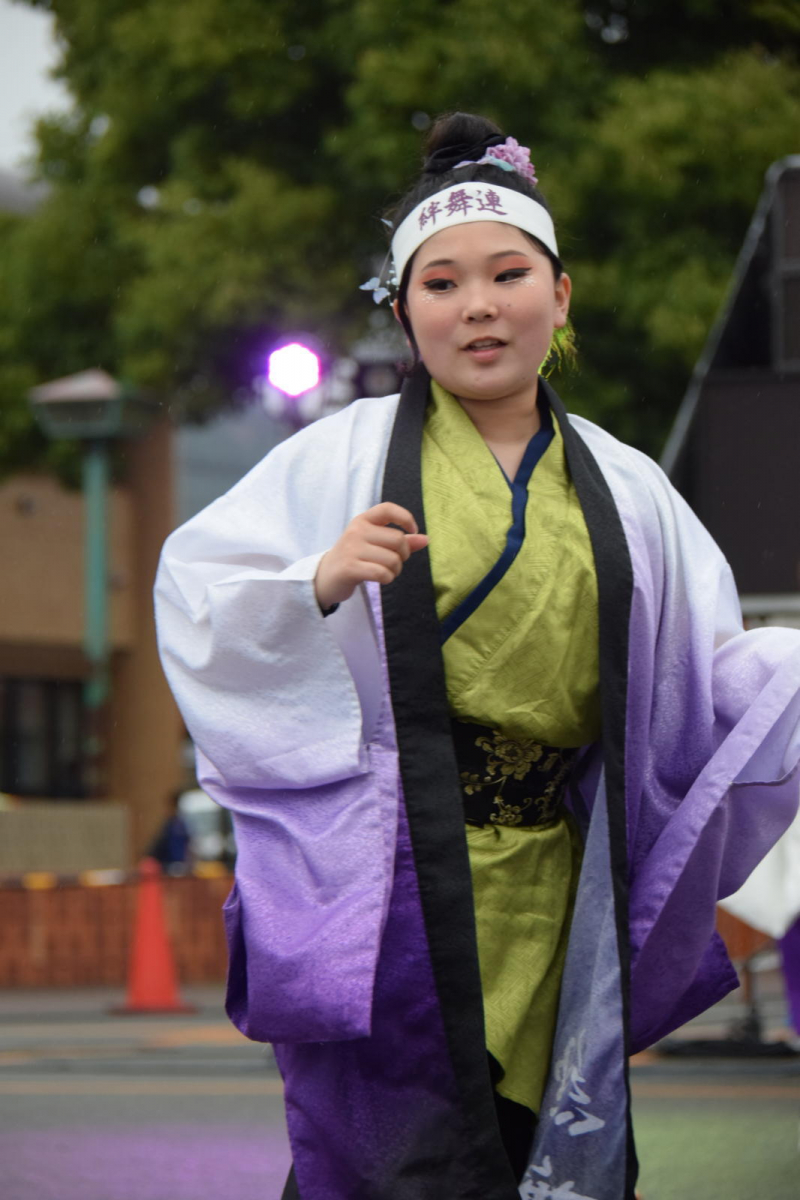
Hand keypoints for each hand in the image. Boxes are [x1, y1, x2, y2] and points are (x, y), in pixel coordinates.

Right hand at [314, 502, 428, 610]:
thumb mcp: (374, 544)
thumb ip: (401, 541)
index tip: (413, 531)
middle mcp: (357, 531)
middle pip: (398, 539)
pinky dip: (387, 578)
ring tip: (386, 572)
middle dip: (404, 555)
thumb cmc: (355, 558)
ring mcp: (352, 549)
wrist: (324, 577)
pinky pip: (382, 573)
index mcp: (363, 520)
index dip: (405, 517)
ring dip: (395, 570)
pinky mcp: (350, 568)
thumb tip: (426, 539)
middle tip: (395, 562)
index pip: (387, 509)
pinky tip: (381, 578)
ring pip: (393, 560)